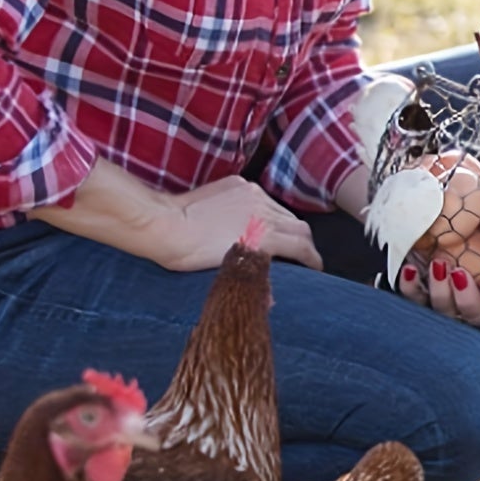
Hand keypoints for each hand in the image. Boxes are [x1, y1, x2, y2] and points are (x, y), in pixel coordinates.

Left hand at [157, 176, 322, 272]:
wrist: (163, 224)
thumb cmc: (189, 254)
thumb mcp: (226, 275)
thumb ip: (256, 281)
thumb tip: (271, 297)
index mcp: (264, 236)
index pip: (303, 246)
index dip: (314, 259)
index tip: (316, 267)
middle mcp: (264, 211)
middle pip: (299, 226)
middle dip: (303, 243)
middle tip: (301, 256)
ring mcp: (252, 194)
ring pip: (282, 211)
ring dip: (285, 226)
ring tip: (276, 239)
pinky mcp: (239, 184)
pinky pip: (263, 198)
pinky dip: (265, 212)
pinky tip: (253, 221)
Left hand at [397, 235, 479, 326]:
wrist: (460, 210)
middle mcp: (476, 300)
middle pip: (476, 315)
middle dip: (466, 299)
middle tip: (459, 273)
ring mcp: (448, 298)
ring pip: (444, 310)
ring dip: (440, 291)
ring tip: (437, 264)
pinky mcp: (421, 289)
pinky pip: (414, 298)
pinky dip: (410, 286)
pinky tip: (409, 267)